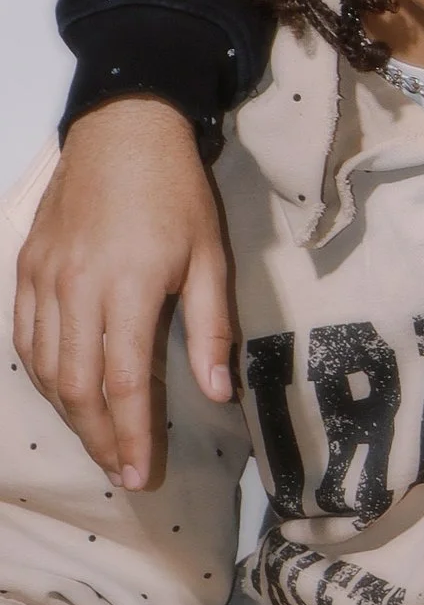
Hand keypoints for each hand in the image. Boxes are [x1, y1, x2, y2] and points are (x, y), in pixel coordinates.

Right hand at [13, 100, 234, 490]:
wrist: (122, 130)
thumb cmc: (175, 194)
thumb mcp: (211, 258)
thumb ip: (210, 330)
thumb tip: (216, 394)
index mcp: (129, 287)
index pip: (123, 382)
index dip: (131, 436)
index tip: (141, 474)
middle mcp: (77, 287)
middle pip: (76, 386)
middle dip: (98, 437)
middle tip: (121, 471)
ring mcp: (44, 277)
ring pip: (44, 366)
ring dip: (68, 412)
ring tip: (99, 440)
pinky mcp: (26, 267)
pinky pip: (24, 335)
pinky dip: (41, 374)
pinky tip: (63, 393)